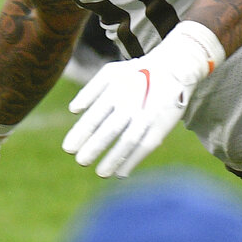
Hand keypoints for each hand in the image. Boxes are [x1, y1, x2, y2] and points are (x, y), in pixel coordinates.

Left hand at [62, 21, 224, 177]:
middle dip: (94, 148)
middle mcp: (130, 104)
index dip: (81, 133)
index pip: (94, 116)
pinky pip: (145, 146)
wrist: (173, 68)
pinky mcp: (161, 126)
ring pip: (128, 141)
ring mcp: (147, 115)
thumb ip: (89, 91)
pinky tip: (121, 173)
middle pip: (109, 130)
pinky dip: (133, 160)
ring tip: (100, 173)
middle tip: (80, 161)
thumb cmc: (134, 72)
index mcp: (115, 91)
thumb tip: (73, 111)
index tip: (68, 149)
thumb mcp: (110, 72)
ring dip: (113, 159)